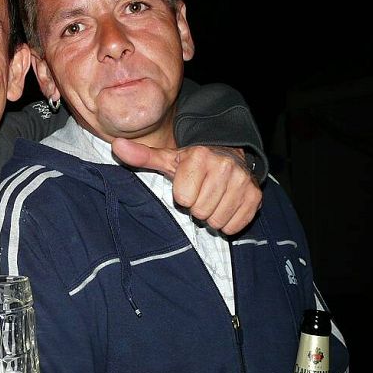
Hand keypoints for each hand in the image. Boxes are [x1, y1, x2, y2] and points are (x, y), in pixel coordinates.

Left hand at [111, 138, 261, 234]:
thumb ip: (142, 156)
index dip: (182, 196)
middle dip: (197, 206)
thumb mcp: (167, 159)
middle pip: (200, 211)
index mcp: (200, 157)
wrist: (229, 157)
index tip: (186, 185)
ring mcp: (243, 182)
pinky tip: (225, 204)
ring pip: (217, 221)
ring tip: (212, 198)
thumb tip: (117, 146)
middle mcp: (225, 166)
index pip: (183, 198)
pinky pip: (234, 226)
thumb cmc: (193, 163)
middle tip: (200, 193)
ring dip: (211, 215)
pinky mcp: (255, 197)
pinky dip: (227, 221)